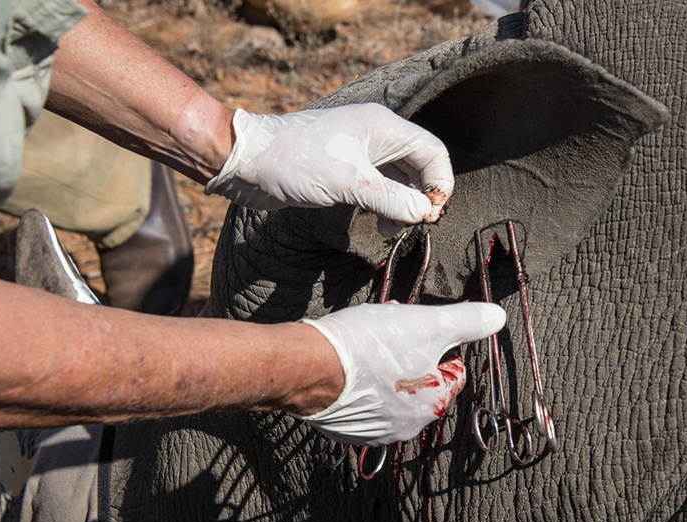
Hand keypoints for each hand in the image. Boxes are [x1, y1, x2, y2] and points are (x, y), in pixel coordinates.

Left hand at [204, 104, 452, 227]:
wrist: (247, 162)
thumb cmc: (295, 161)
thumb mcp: (348, 183)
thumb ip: (391, 199)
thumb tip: (423, 213)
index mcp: (383, 127)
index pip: (433, 152)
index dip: (439, 183)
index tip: (429, 213)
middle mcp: (376, 136)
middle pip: (420, 166)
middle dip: (421, 197)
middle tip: (413, 225)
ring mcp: (361, 152)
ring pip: (401, 180)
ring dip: (403, 206)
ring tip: (391, 229)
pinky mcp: (345, 169)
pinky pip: (380, 187)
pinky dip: (386, 206)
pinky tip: (379, 223)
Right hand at [295, 302, 505, 445]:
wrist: (308, 367)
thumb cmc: (368, 346)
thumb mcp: (427, 324)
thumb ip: (466, 321)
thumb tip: (497, 317)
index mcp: (434, 404)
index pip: (452, 369)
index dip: (435, 342)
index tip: (414, 329)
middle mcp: (408, 427)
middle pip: (421, 380)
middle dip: (409, 355)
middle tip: (387, 335)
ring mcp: (375, 433)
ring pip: (392, 392)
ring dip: (385, 370)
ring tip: (364, 347)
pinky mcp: (346, 431)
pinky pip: (364, 405)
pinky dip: (360, 387)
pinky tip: (347, 367)